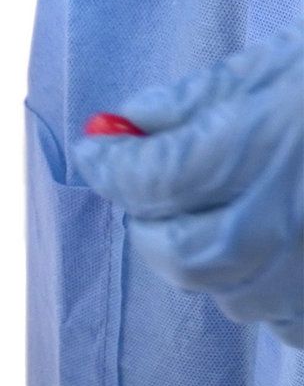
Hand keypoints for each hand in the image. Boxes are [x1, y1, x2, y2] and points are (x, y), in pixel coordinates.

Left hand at [75, 23, 303, 347]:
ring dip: (203, 252)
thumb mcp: (280, 70)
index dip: (112, 161)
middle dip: (152, 219)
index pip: (143, 179)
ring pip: (218, 287)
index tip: (103, 148)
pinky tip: (282, 246)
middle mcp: (273, 228)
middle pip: (172, 249)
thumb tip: (122, 125)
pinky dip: (261, 284)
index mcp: (253, 153)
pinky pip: (275, 315)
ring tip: (228, 211)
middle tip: (153, 191)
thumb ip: (193, 101)